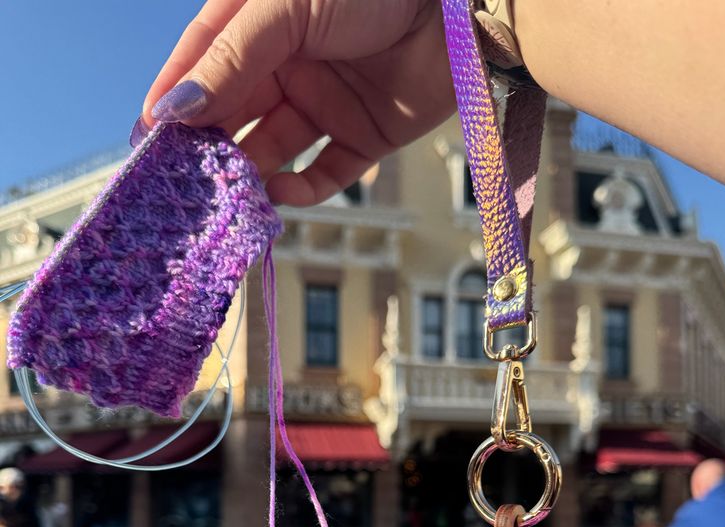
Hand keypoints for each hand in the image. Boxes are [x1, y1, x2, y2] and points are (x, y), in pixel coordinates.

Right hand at [140, 0, 454, 205]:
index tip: (148, 143)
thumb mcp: (284, 9)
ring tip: (228, 195)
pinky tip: (280, 195)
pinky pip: (323, 174)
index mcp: (259, 21)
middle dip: (208, 146)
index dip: (175, 102)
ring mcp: (324, 102)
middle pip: (234, 114)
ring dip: (248, 174)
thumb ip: (230, 60)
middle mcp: (287, 63)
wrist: (461, 7)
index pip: (203, 65)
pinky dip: (300, 190)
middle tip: (182, 182)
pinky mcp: (362, 137)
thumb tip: (171, 110)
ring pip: (272, 149)